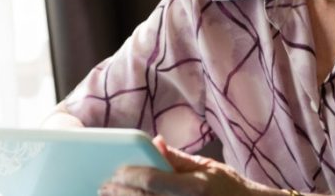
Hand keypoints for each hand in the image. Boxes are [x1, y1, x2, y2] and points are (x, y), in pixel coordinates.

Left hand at [98, 136, 273, 195]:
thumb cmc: (230, 188)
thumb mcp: (207, 166)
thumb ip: (177, 158)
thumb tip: (153, 142)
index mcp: (194, 187)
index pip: (153, 181)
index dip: (130, 176)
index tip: (116, 171)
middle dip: (120, 192)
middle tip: (104, 185)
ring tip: (110, 195)